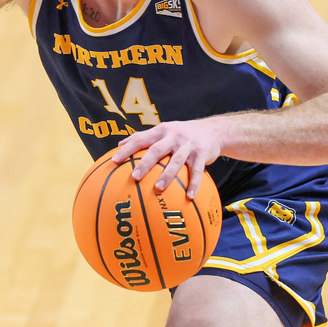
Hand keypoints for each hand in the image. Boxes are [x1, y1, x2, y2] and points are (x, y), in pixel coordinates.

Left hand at [107, 119, 222, 198]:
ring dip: (167, 176)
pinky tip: (189, 197)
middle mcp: (173, 136)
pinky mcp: (202, 154)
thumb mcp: (163, 130)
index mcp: (161, 130)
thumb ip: (143, 137)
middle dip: (145, 164)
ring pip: (176, 161)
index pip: (140, 138)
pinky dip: (194, 184)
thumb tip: (119, 145)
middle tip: (135, 177)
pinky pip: (197, 171)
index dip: (127, 149)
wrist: (213, 130)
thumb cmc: (181, 133)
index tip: (114, 161)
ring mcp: (188, 145)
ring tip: (158, 188)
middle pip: (156, 150)